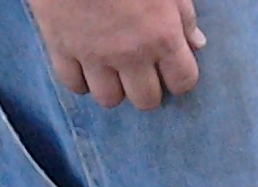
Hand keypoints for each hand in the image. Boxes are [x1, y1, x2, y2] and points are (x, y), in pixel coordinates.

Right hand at [28, 0, 206, 111]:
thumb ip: (183, 15)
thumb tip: (197, 44)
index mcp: (162, 36)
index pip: (183, 82)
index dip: (178, 79)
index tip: (170, 69)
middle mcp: (130, 54)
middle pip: (146, 100)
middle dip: (146, 89)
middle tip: (139, 72)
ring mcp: (94, 54)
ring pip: (109, 99)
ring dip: (113, 89)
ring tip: (111, 71)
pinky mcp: (61, 48)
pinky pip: (73, 85)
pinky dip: (80, 81)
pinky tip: (84, 66)